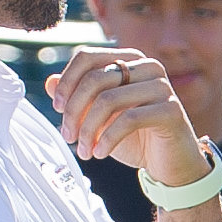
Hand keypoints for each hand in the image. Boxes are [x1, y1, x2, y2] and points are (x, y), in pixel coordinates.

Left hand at [50, 48, 209, 187]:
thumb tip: (50, 82)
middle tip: (68, 136)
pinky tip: (99, 153)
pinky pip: (128, 119)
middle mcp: (148, 66)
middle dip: (74, 111)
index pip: (88, 57)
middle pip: (95, 79)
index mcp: (130, 60)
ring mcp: (162, 86)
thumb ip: (78, 98)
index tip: (58, 109)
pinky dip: (107, 139)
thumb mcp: (100, 117)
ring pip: (108, 100)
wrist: (171, 164)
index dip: (67, 82)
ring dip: (88, 129)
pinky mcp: (171, 109)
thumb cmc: (135, 138)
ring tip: (83, 150)